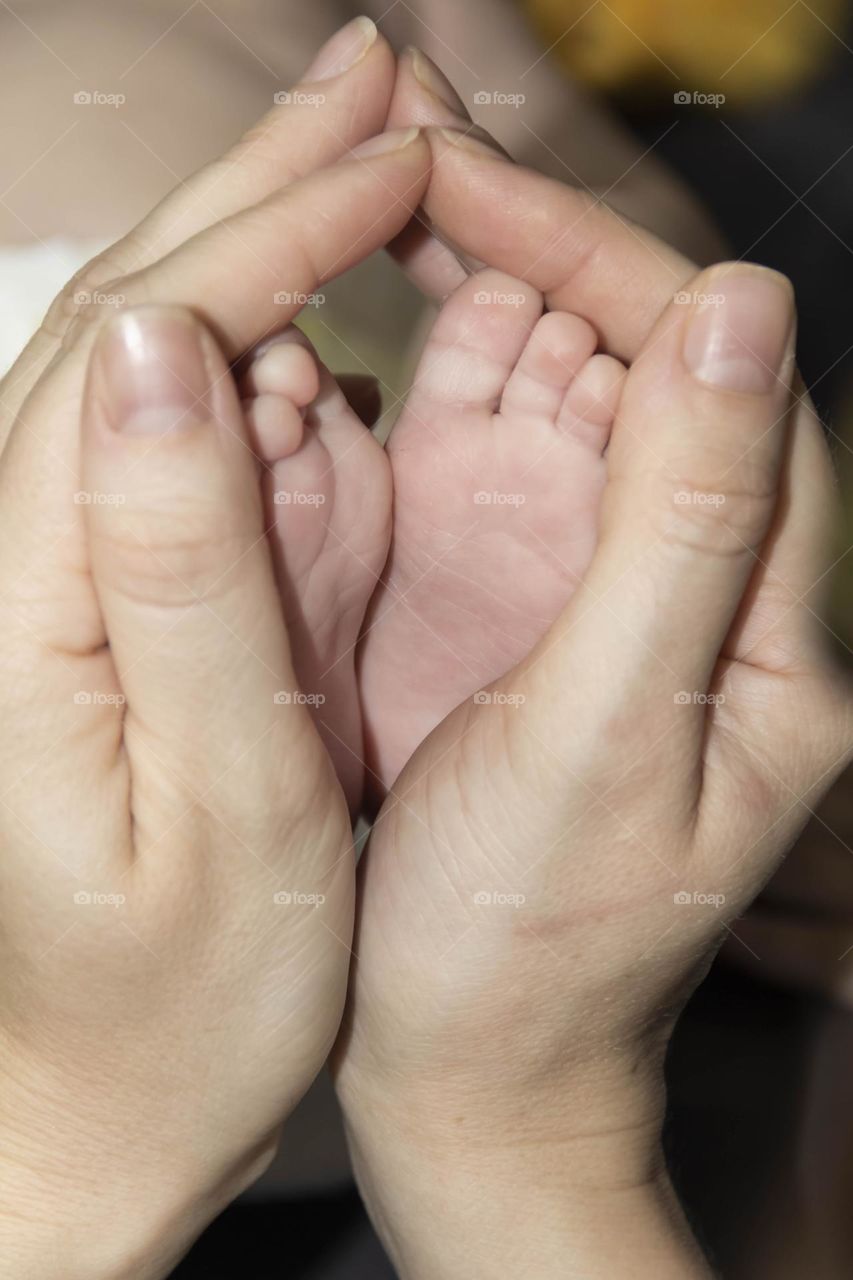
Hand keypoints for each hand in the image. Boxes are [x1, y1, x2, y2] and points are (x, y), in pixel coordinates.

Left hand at [0, 26, 430, 1277]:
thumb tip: (180, 356)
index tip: (396, 155)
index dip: (273, 234)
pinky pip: (162, 448)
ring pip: (139, 363)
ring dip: (249, 242)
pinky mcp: (93, 607)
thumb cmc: (172, 1006)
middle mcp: (9, 570)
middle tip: (374, 78)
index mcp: (22, 613)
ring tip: (356, 151)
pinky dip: (244, 350)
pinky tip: (310, 312)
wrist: (87, 1105)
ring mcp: (46, 581)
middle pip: (125, 322)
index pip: (140, 354)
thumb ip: (188, 578)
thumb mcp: (222, 809)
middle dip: (256, 187)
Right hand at [338, 237, 850, 1279]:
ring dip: (466, 283)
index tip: (463, 184)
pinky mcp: (499, 590)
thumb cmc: (539, 942)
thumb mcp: (617, 735)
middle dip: (521, 240)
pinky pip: (470, 446)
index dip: (595, 256)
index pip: (710, 369)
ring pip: (545, 381)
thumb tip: (745, 312)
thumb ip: (684, 526)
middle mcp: (683, 570)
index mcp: (761, 610)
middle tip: (395, 144)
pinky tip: (357, 317)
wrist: (467, 1064)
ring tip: (371, 193)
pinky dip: (417, 371)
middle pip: (627, 350)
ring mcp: (582, 572)